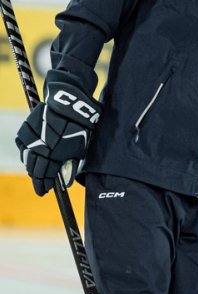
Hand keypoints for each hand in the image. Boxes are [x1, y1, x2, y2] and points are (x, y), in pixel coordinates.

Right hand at [15, 70, 101, 195]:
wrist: (70, 102)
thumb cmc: (81, 125)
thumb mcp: (81, 147)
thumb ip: (71, 164)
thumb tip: (64, 181)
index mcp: (54, 155)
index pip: (44, 176)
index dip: (43, 186)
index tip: (44, 192)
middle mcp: (40, 148)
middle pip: (34, 169)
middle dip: (37, 178)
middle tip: (41, 183)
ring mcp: (31, 138)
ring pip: (26, 158)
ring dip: (31, 165)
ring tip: (37, 170)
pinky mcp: (26, 128)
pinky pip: (22, 145)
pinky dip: (26, 151)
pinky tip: (30, 154)